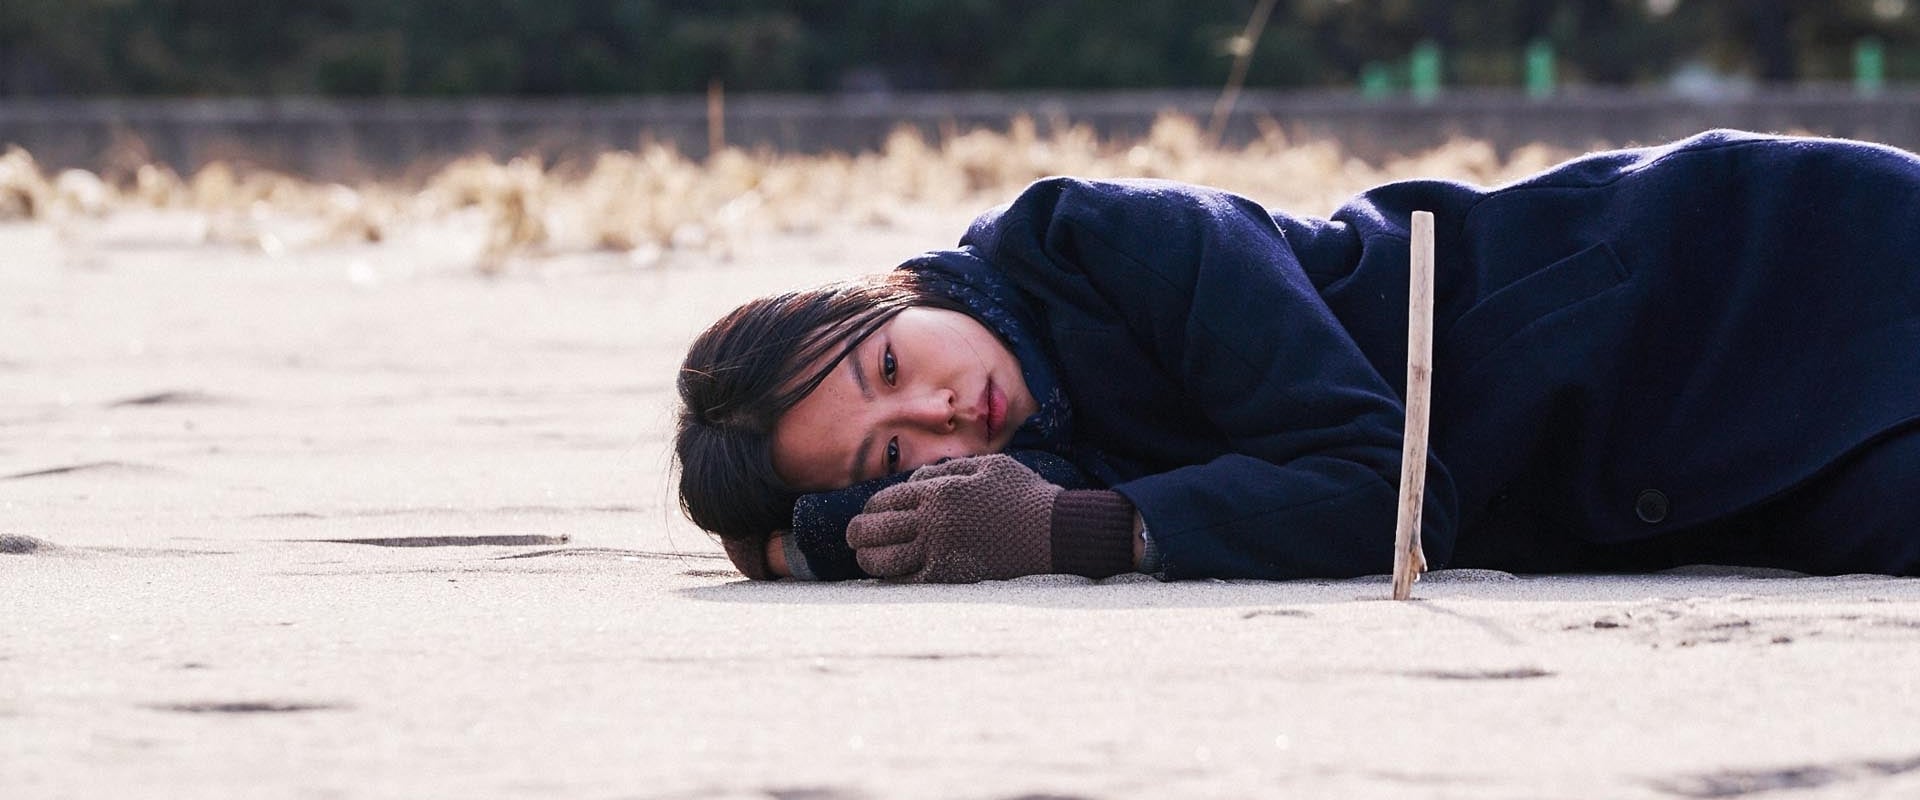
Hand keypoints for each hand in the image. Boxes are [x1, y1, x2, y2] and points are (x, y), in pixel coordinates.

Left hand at [847, 454, 1059, 582]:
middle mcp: (934, 521)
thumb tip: (913, 483)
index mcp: (940, 491)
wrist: (1053, 532)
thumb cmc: (1022, 494)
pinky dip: (894, 579)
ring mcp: (941, 551)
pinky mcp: (952, 576)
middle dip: (858, 533)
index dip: (870, 508)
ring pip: (885, 560)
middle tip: (852, 537)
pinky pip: (909, 581)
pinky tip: (889, 576)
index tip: (866, 514)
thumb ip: (946, 471)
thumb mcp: (986, 466)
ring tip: (864, 558)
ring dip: (869, 559)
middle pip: (877, 529)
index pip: (887, 500)